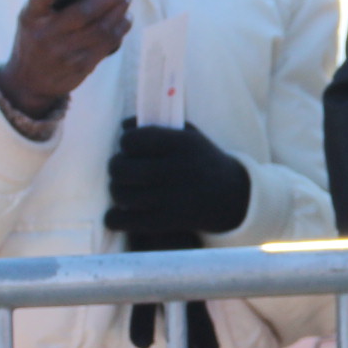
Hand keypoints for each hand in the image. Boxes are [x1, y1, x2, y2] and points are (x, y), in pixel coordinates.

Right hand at [0, 0, 130, 113]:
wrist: (30, 81)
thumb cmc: (35, 39)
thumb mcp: (32, 17)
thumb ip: (51, 0)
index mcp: (31, 16)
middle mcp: (47, 34)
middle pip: (85, 11)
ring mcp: (64, 53)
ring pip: (102, 28)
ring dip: (120, 11)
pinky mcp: (81, 66)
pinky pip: (107, 44)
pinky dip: (121, 28)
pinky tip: (125, 18)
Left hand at [105, 120, 251, 237]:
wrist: (233, 196)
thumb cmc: (202, 161)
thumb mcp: (189, 135)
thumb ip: (156, 127)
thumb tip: (124, 126)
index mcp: (180, 143)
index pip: (131, 140)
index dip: (125, 143)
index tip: (130, 149)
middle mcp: (175, 168)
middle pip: (121, 167)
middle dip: (115, 168)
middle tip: (121, 171)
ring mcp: (172, 197)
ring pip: (121, 194)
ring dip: (116, 191)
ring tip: (124, 190)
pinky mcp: (169, 221)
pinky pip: (127, 221)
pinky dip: (115, 218)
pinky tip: (117, 215)